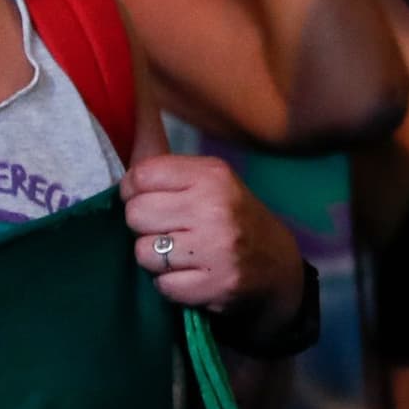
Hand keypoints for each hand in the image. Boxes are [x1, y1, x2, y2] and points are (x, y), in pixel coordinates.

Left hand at [123, 151, 306, 319]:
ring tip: (180, 254)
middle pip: (136, 214)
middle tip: (168, 230)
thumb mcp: (212, 182)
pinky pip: (161, 285)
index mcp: (212, 175)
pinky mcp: (215, 285)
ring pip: (143, 252)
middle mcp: (214, 208)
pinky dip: (170, 284)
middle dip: (145, 226)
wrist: (278, 266)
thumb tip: (130, 122)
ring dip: (156, 258)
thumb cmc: (235, 218)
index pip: (141, 176)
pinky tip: (191, 275)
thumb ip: (169, 170)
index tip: (149, 200)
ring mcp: (216, 249)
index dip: (134, 191)